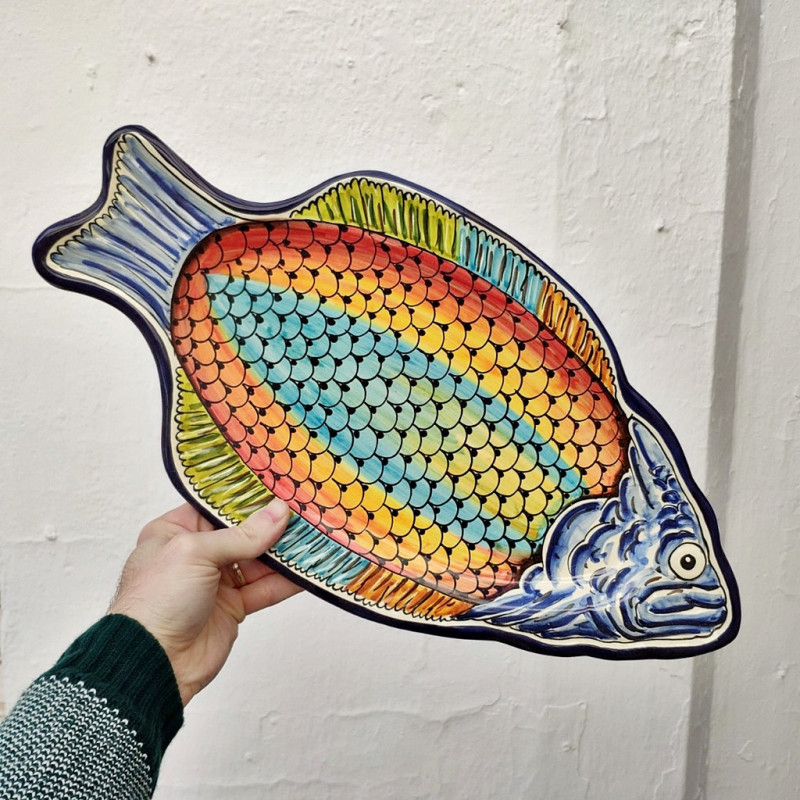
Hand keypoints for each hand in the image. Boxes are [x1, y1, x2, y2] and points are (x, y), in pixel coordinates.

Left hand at [107, 498, 300, 704]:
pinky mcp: (232, 607)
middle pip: (244, 532)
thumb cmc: (156, 601)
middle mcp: (196, 553)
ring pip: (259, 561)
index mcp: (175, 531)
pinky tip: (308, 571)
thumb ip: (242, 535)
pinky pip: (264, 589)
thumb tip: (278, 512)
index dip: (249, 498)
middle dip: (274, 525)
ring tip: (315, 538)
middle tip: (306, 512)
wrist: (152, 663)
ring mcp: (216, 581)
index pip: (218, 506)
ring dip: (286, 553)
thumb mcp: (196, 553)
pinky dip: (286, 582)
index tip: (280, 487)